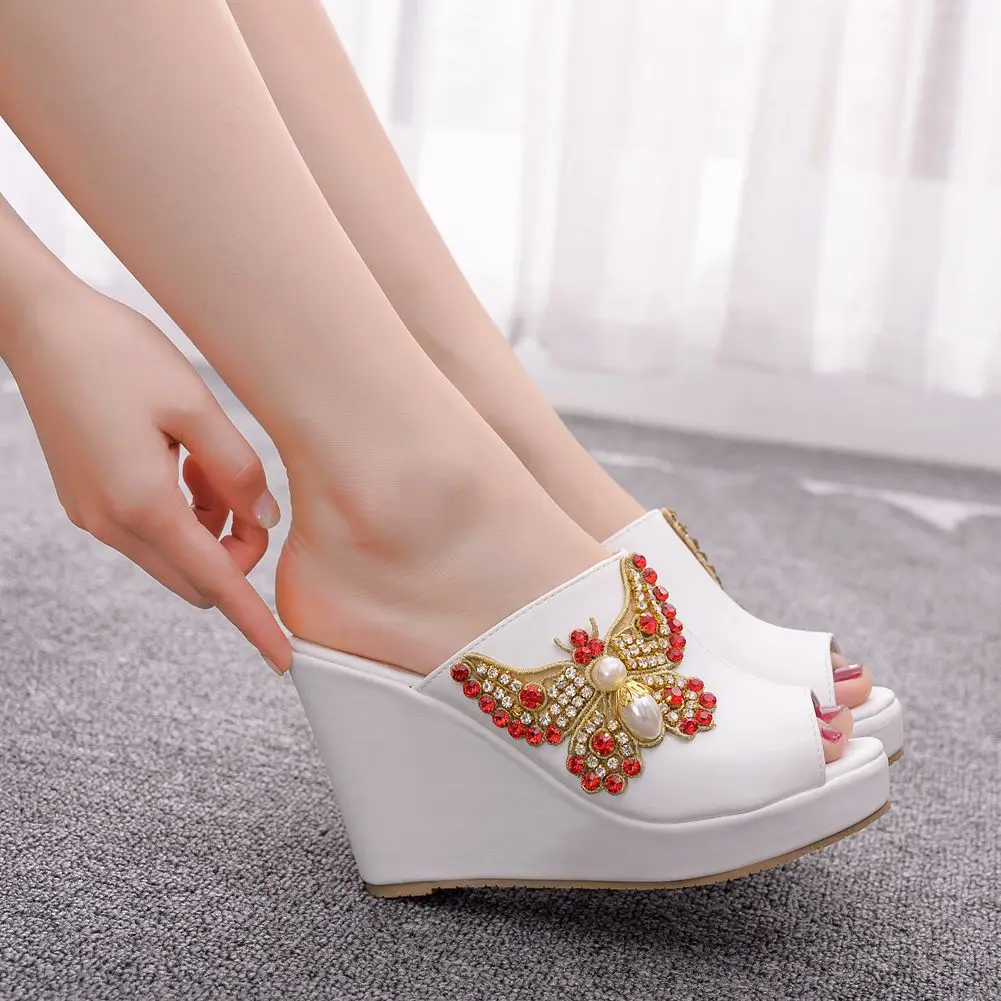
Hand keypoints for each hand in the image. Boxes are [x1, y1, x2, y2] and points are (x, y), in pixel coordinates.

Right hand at [6, 285, 290, 670]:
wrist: (41, 326)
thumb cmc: (118, 355)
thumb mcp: (196, 406)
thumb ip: (239, 471)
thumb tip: (264, 522)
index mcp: (143, 504)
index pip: (217, 583)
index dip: (255, 622)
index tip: (284, 658)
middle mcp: (113, 523)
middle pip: (198, 578)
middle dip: (235, 552)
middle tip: (242, 492)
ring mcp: (94, 517)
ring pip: (175, 555)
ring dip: (208, 528)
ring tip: (206, 461)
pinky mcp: (87, 502)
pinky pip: (149, 532)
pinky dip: (181, 514)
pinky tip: (181, 460)